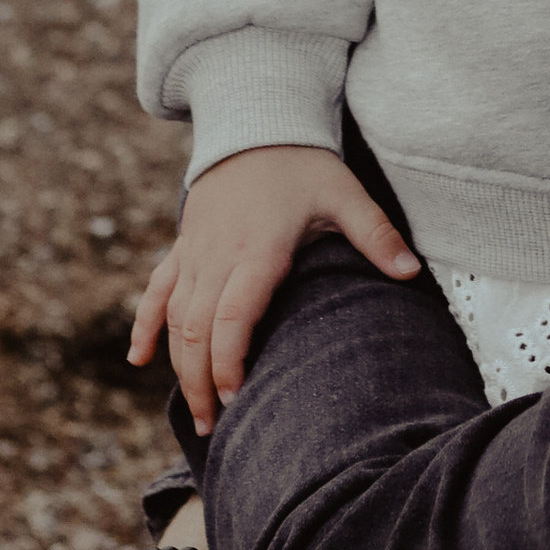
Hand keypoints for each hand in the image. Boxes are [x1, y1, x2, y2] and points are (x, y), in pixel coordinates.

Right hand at [129, 143, 419, 434]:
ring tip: (196, 413)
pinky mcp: (183, 246)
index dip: (229, 362)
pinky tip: (138, 358)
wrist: (255, 120)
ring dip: (179, 366)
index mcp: (256, 249)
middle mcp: (217, 255)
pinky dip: (145, 324)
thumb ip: (376, 234)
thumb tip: (411, 271)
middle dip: (201, 382)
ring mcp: (195, 252)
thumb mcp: (344, 193)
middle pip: (197, 330)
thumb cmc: (303, 163)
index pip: (233, 316)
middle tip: (216, 428)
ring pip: (175, 318)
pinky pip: (156, 289)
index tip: (237, 399)